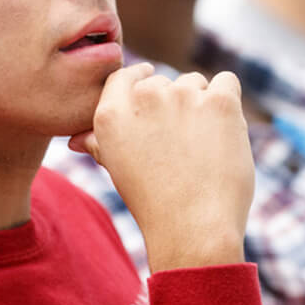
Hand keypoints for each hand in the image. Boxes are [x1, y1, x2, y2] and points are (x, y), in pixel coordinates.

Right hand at [69, 63, 253, 272]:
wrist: (193, 229)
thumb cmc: (154, 202)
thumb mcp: (117, 169)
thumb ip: (97, 143)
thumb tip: (76, 140)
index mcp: (111, 112)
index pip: (124, 75)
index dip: (139, 79)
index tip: (152, 93)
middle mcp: (144, 97)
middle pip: (163, 81)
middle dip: (174, 103)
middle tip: (182, 143)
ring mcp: (182, 95)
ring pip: (196, 82)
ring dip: (201, 103)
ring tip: (203, 145)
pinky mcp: (219, 101)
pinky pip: (227, 81)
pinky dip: (228, 99)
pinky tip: (225, 129)